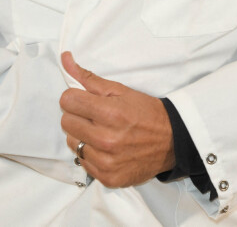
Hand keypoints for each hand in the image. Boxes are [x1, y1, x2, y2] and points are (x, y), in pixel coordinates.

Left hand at [60, 51, 174, 187]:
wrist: (171, 141)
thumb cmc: (145, 111)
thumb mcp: (120, 89)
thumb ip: (89, 77)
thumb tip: (65, 58)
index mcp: (109, 113)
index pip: (67, 101)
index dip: (74, 97)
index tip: (85, 99)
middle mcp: (106, 139)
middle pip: (66, 122)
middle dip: (77, 115)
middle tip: (94, 115)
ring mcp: (106, 161)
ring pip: (72, 142)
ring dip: (82, 135)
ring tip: (100, 131)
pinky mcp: (108, 178)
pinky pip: (83, 162)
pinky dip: (91, 153)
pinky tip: (105, 148)